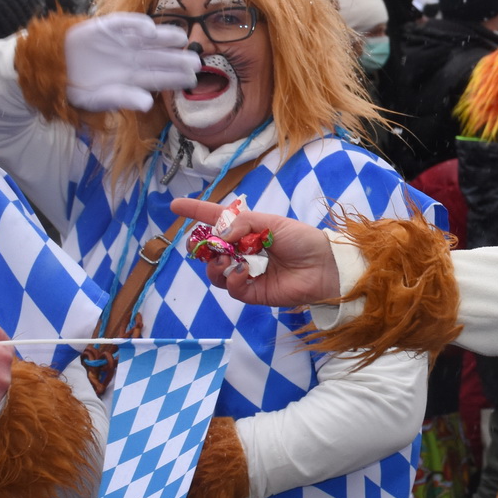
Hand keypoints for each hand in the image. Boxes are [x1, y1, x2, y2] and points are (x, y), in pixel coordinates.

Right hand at [65, 13, 197, 111]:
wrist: (48, 69)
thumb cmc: (76, 87)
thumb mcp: (97, 98)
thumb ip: (122, 99)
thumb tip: (148, 104)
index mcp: (134, 77)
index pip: (161, 77)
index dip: (176, 77)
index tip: (192, 79)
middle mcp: (133, 58)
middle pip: (161, 57)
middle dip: (178, 58)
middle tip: (196, 61)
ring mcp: (122, 42)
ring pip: (149, 38)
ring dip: (165, 37)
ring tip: (180, 38)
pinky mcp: (107, 27)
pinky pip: (126, 23)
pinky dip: (137, 24)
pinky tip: (149, 29)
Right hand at [170, 198, 339, 307]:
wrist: (323, 266)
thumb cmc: (302, 240)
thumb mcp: (271, 223)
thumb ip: (243, 224)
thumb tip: (219, 233)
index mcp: (247, 230)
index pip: (216, 219)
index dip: (195, 212)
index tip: (174, 205)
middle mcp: (242, 251)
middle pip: (209, 250)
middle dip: (201, 247)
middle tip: (203, 245)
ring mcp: (246, 272)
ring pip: (215, 271)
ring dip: (215, 265)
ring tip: (226, 259)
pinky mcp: (253, 291)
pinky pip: (231, 288)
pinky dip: (232, 279)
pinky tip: (242, 272)